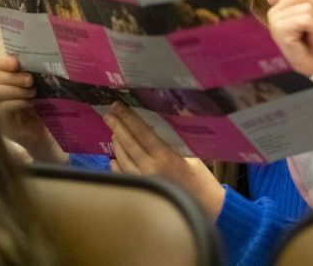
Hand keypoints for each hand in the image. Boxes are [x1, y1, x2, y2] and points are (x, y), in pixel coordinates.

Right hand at [0, 55, 66, 162]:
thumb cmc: (39, 105)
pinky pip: (0, 108)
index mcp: (2, 80)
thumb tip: (33, 60)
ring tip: (32, 92)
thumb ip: (29, 73)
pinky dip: (16, 102)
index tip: (17, 63)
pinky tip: (30, 102)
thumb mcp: (35, 86)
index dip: (3, 62)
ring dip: (15, 90)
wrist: (43, 132)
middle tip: (30, 80)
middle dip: (12, 77)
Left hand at [105, 103, 224, 217]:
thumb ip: (171, 143)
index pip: (141, 132)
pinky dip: (117, 166)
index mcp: (165, 156)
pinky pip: (123, 176)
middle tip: (108, 115)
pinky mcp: (142, 191)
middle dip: (117, 128)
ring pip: (123, 160)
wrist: (205, 206)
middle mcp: (150, 168)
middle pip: (128, 145)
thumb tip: (156, 128)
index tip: (117, 106)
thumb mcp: (190, 154)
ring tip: (113, 133)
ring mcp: (144, 181)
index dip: (128, 118)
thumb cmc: (201, 178)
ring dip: (117, 145)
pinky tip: (114, 159)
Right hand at [266, 0, 312, 76]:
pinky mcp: (280, 30)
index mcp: (278, 6)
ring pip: (308, 7)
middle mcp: (273, 11)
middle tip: (310, 30)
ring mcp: (275, 20)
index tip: (309, 22)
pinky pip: (308, 20)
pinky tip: (307, 41)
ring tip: (308, 37)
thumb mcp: (307, 19)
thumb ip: (304, 1)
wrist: (302, 72)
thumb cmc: (306, 47)